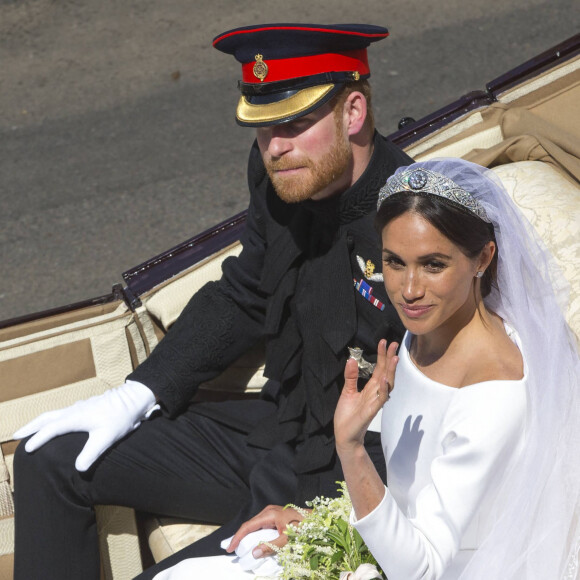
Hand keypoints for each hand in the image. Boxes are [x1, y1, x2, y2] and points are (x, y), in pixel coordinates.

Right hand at [13, 380, 157, 470]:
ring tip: (31, 430)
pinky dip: (53, 418)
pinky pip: (63, 412)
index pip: (51, 429)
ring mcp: (80, 406)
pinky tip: (57, 423)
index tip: (26, 449)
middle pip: (47, 417)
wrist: (134, 398)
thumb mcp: (107, 438)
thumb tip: (77, 470)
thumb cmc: (121, 418)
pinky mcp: (87, 406)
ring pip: (55, 413)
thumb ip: (92, 454)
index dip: (38, 439)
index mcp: (75, 418)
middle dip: (31, 427)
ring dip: (40, 422)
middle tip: (15, 436)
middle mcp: (74, 410)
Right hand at [226, 504, 308, 557]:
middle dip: (240, 536)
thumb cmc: (304, 526)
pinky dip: (256, 533)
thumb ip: (271, 546)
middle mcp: (268, 511)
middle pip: (250, 524)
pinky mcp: (276, 516)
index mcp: (269, 514)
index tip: (230, 548)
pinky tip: (254, 541)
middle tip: (233, 549)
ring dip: (248, 535)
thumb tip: (254, 553)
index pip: (248, 526)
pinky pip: (261, 525)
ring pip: (255, 524)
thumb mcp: (287, 538)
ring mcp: (272, 512)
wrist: (316, 518)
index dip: (237, 537)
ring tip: (241, 547)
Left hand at [334, 340, 397, 454]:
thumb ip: (351, 376)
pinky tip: (384, 379)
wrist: (344, 435)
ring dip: (391, 371)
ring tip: (393, 358)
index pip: (379, 369)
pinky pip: (380, 399)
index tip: (384, 342)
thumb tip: (351, 359)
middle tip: (393, 344)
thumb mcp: (347, 392)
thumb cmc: (347, 415)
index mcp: (370, 388)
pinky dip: (384, 389)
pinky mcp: (371, 411)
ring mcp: (374, 402)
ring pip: (387, 384)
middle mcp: (375, 393)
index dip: (382, 356)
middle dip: (389, 359)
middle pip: (386, 373)